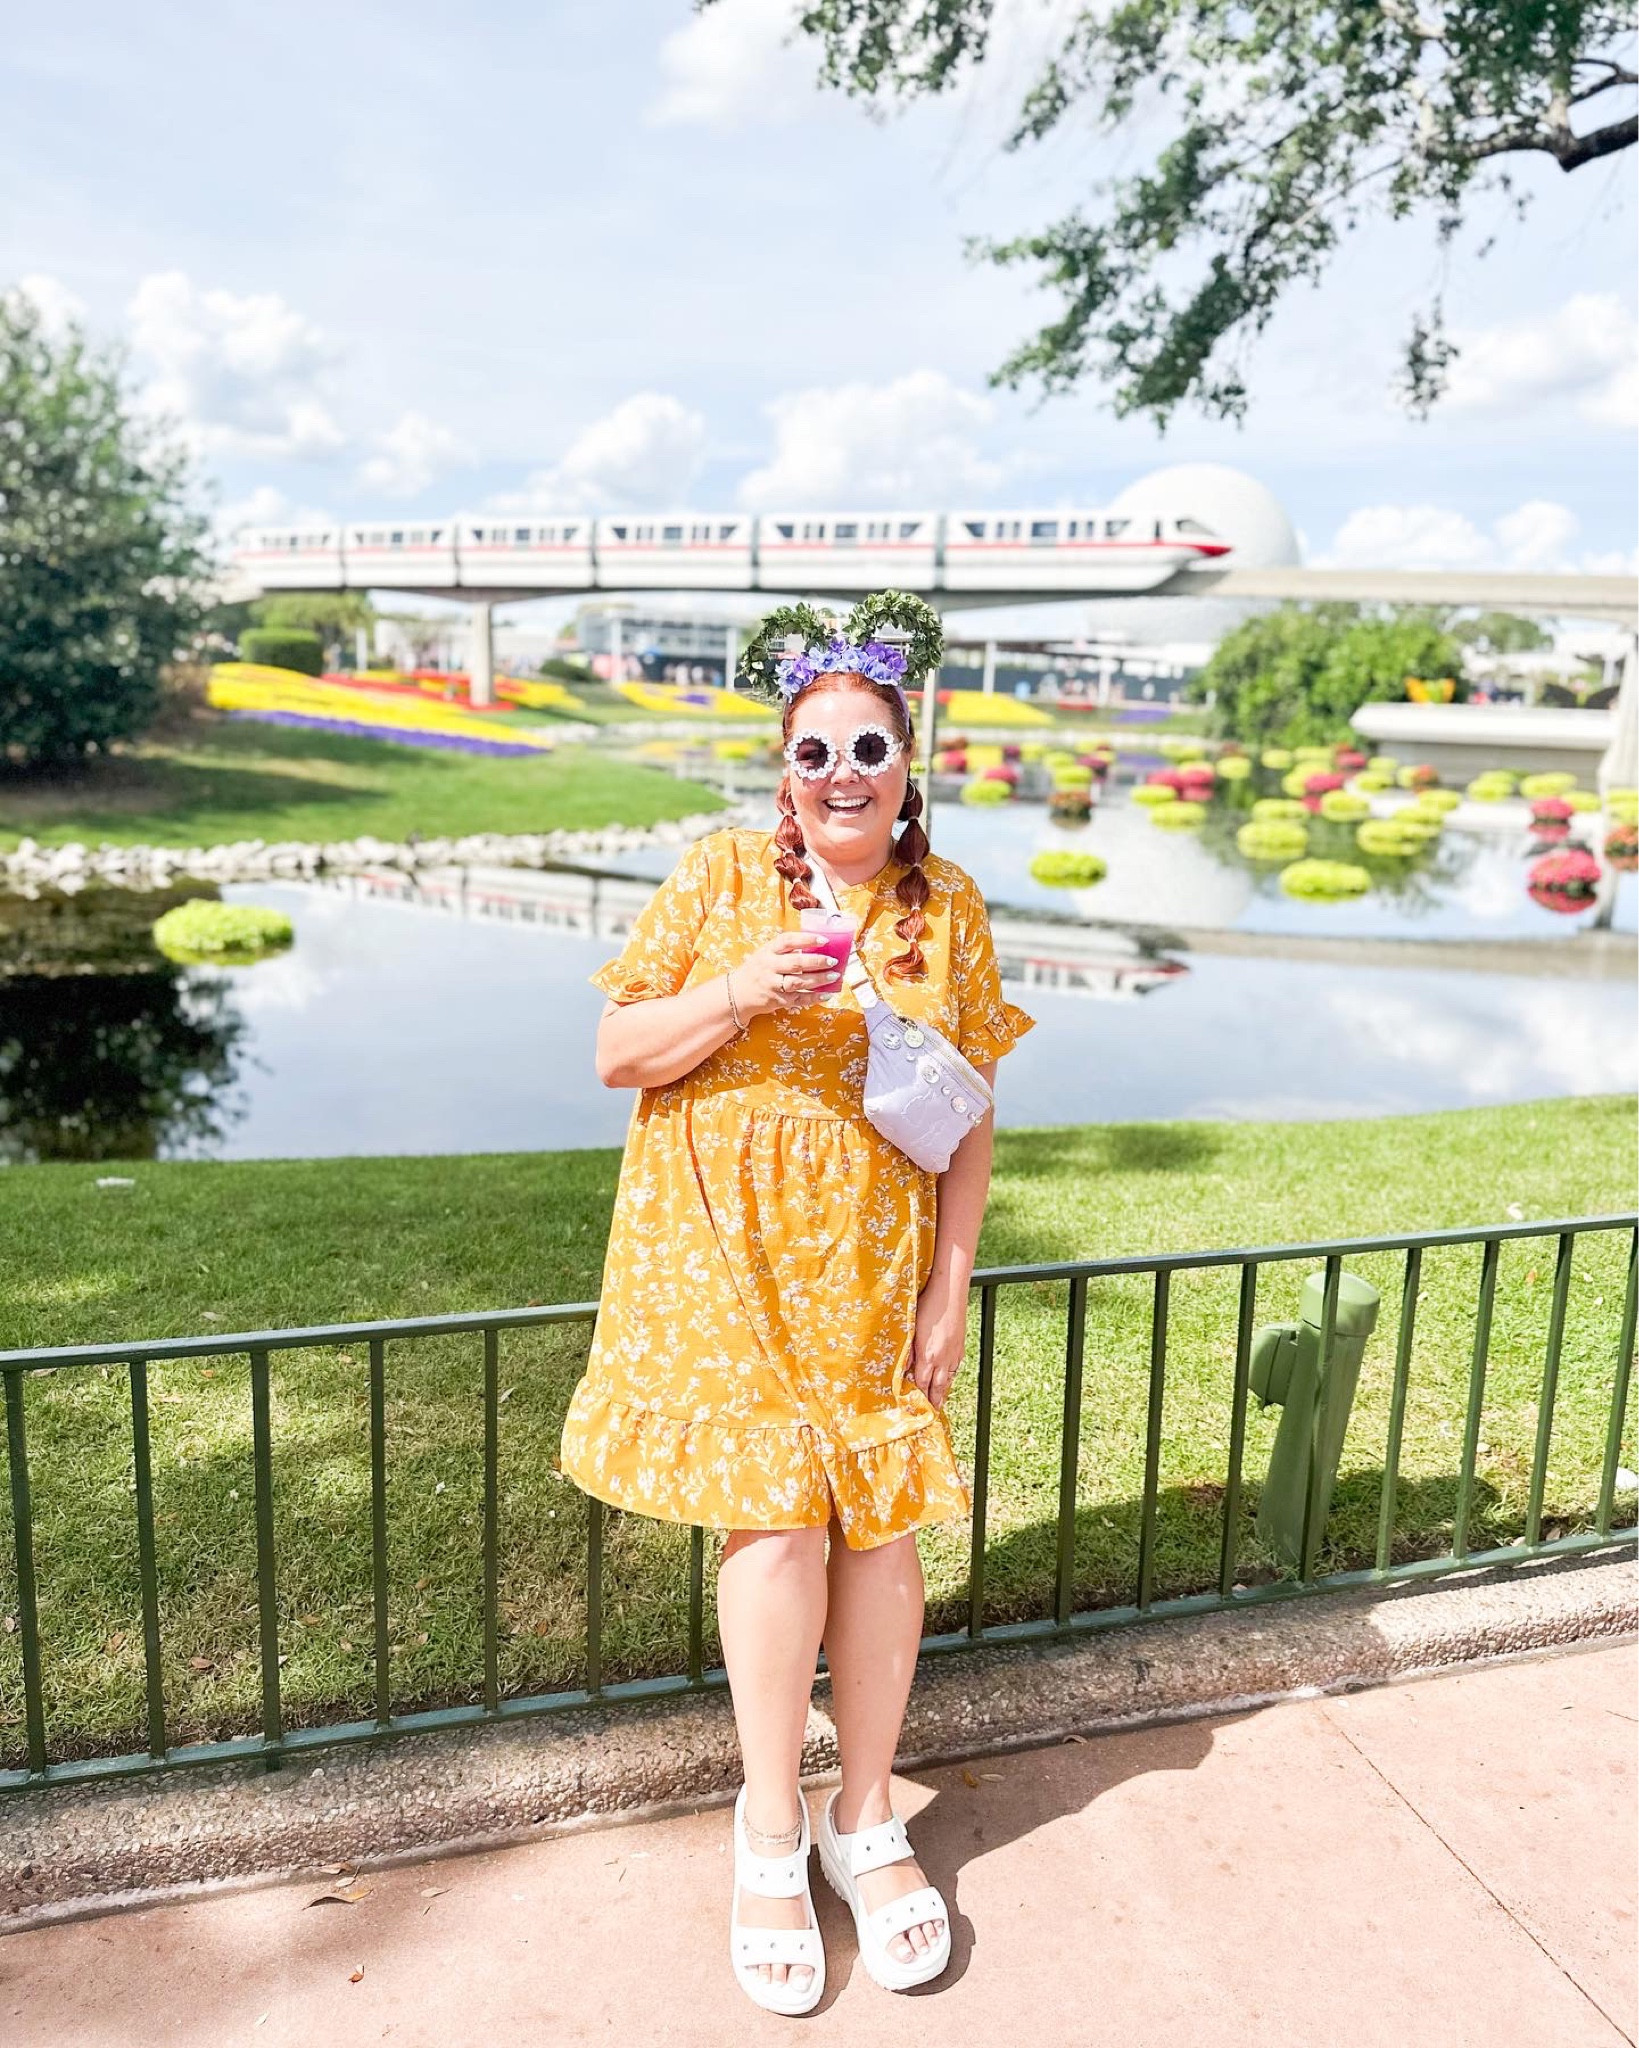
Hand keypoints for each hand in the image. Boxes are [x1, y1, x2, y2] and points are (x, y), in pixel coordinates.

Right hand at [733, 930, 839, 1015]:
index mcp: (768, 951)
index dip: (806, 939)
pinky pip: (799, 999)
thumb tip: (816, 944)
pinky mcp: (778, 1000)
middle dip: (817, 961)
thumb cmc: (757, 970)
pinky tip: (827, 994)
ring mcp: (773, 985)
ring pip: (798, 982)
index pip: (788, 941)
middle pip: (796, 963)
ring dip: (818, 980)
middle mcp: (769, 967)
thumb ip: (785, 949)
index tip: (823, 940)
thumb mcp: (765, 954)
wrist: (737, 993)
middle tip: (833, 960)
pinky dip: (814, 997)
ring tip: (834, 976)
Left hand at [908, 1280, 965, 1408]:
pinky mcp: (959, 1346)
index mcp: (928, 1354)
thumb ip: (909, 1351)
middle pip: (937, 1386)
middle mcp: (942, 1357)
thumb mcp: (912, 1329)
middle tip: (931, 1413)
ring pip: (948, 1379)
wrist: (950, 1293)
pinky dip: (950, 1378)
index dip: (919, 1397)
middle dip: (934, 1400)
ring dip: (943, 1392)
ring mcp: (953, 1353)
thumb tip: (904, 1368)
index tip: (915, 1408)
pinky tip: (948, 1379)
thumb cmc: (927, 1306)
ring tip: (939, 1402)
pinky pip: (955, 1368)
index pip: (922, 1383)